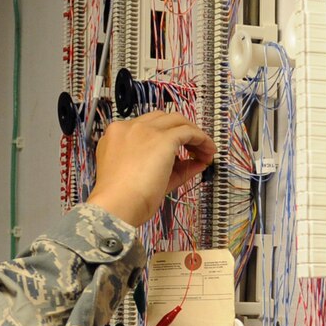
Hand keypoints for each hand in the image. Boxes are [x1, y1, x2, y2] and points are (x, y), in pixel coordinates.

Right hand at [87, 110, 214, 227]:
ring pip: (177, 120)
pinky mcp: (162, 138)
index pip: (146, 129)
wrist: (116, 205)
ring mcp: (145, 130)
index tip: (178, 154)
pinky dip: (202, 139)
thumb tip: (195, 163)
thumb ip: (171, 169)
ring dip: (193, 133)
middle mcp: (129, 128)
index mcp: (116, 136)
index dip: (165, 138)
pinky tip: (208, 152)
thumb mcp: (145, 179)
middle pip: (163, 119)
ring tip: (205, 152)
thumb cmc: (123, 200)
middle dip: (180, 131)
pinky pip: (189, 131)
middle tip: (194, 150)